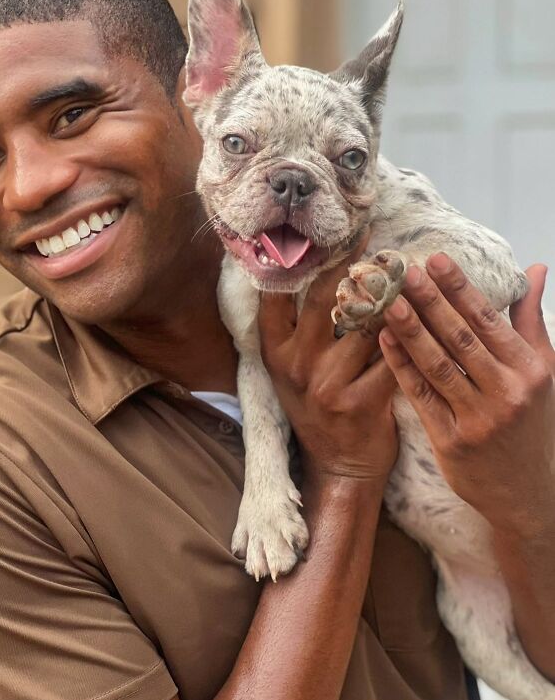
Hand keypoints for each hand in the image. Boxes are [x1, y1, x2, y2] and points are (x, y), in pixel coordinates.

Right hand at [258, 238, 397, 488]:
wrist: (340, 467)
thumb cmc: (320, 409)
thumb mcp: (293, 370)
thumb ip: (298, 329)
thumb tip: (320, 271)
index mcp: (275, 353)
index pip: (276, 295)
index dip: (297, 260)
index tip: (319, 232)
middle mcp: (295, 365)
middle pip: (323, 298)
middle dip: (349, 264)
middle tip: (372, 237)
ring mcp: (326, 385)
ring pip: (364, 323)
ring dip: (389, 295)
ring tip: (407, 269)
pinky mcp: (361, 402)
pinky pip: (391, 356)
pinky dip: (408, 334)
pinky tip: (424, 314)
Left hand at [380, 254, 554, 536]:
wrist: (527, 491)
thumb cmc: (531, 422)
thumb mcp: (542, 371)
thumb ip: (531, 320)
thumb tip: (534, 269)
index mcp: (530, 369)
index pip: (489, 320)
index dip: (460, 288)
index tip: (435, 259)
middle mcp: (507, 392)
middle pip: (460, 338)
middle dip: (430, 302)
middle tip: (403, 271)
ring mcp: (478, 419)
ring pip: (437, 365)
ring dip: (410, 331)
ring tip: (387, 302)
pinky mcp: (451, 441)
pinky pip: (422, 396)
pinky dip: (402, 367)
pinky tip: (384, 341)